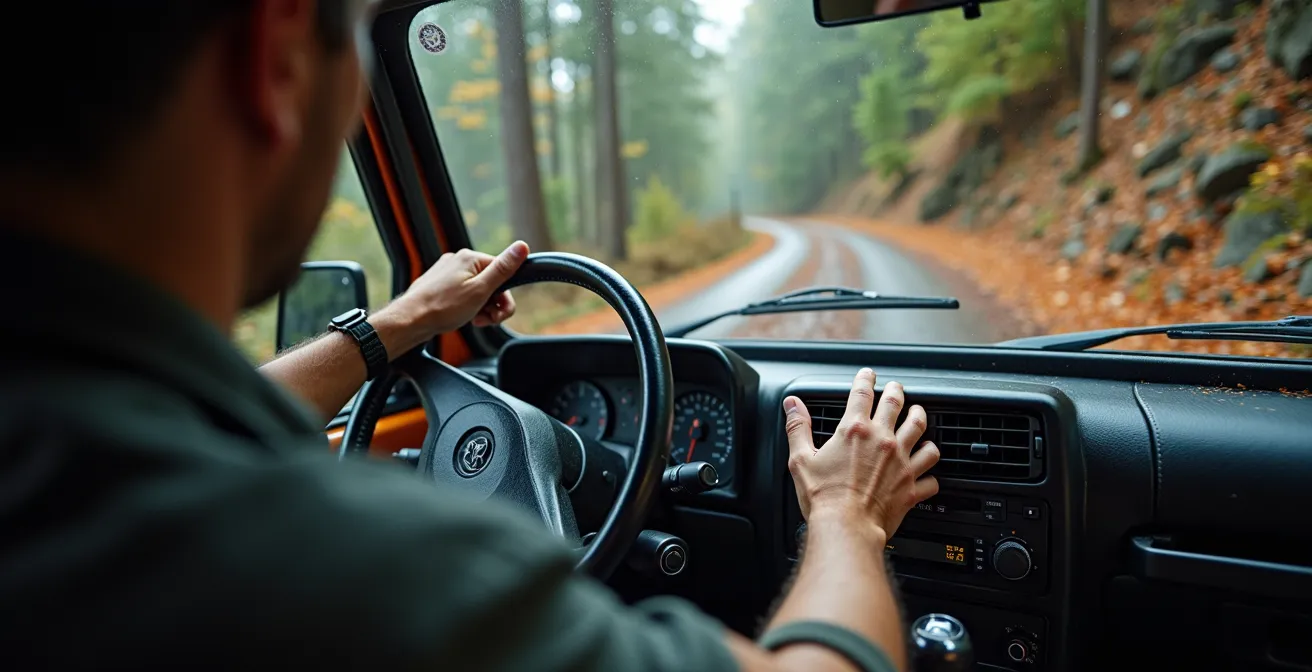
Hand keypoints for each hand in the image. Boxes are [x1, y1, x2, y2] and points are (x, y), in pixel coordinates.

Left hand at [372, 241, 528, 355]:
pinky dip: (467, 307)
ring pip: (477, 290)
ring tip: (473, 320)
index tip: (499, 313)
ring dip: (481, 308)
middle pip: (491, 282)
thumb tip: (522, 246)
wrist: (410, 320)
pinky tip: (462, 316)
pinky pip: (463, 294)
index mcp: (470, 258)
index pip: (503, 272)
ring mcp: (447, 273)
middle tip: (486, 320)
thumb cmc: (443, 307)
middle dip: (493, 304)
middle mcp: (458, 261)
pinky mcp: (440, 284)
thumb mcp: (481, 290)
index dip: (505, 296)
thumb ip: (503, 269)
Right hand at [783, 368, 939, 537]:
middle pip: (896, 404)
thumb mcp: (800, 459)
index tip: (868, 374)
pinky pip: (931, 474)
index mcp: (854, 430)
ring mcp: (901, 461)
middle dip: (897, 391)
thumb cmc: (823, 498)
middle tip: (896, 388)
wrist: (847, 527)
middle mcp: (882, 440)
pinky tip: (928, 471)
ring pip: (921, 431)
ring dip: (921, 420)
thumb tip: (792, 405)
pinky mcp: (912, 485)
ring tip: (919, 416)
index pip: (862, 393)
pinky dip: (930, 472)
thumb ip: (798, 428)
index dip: (865, 379)